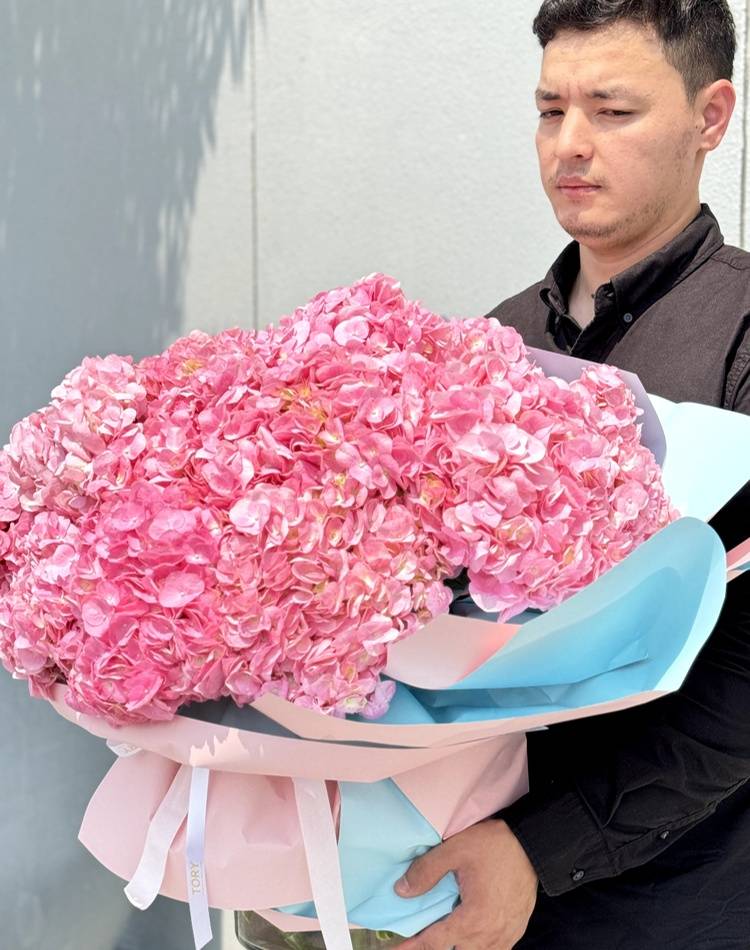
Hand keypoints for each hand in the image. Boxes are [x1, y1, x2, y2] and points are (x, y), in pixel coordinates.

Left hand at [394, 819, 537, 949]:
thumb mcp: (455, 849)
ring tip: (446, 937)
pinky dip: (479, 947)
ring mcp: (505, 935)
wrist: (533, 845)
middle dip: (436, 948)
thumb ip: (426, 871)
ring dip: (459, 947)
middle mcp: (489, 935)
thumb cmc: (494, 846)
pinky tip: (471, 938)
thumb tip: (402, 891)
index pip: (435, 942)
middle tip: (421, 939)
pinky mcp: (516, 930)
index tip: (398, 949)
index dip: (413, 947)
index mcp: (472, 918)